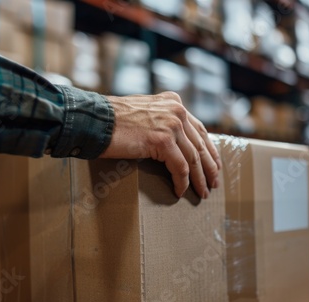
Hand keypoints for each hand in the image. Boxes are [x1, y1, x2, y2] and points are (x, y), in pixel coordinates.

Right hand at [100, 92, 221, 198]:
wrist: (94, 120)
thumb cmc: (112, 120)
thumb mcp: (144, 113)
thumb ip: (161, 121)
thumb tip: (174, 143)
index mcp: (173, 102)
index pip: (199, 129)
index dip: (209, 150)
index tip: (214, 165)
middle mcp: (176, 110)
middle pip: (200, 144)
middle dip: (209, 167)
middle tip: (213, 183)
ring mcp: (171, 125)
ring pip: (193, 158)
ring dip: (199, 178)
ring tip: (202, 192)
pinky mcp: (163, 140)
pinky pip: (180, 167)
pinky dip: (182, 181)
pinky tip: (180, 191)